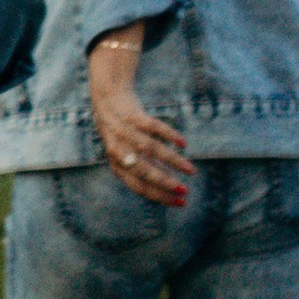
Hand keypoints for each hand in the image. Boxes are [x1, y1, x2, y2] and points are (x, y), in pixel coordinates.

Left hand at [88, 26, 193, 205]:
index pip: (138, 186)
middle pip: (143, 170)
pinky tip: (182, 144)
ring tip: (191, 170)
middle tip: (185, 192)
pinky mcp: (132, 114)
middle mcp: (117, 149)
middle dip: (165, 183)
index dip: (159, 196)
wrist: (107, 96)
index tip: (180, 202)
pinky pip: (153, 126)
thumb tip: (170, 188)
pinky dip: (168, 135)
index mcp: (116, 164)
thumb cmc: (122, 131)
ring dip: (172, 161)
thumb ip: (145, 168)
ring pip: (151, 149)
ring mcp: (124, 131)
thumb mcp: (128, 152)